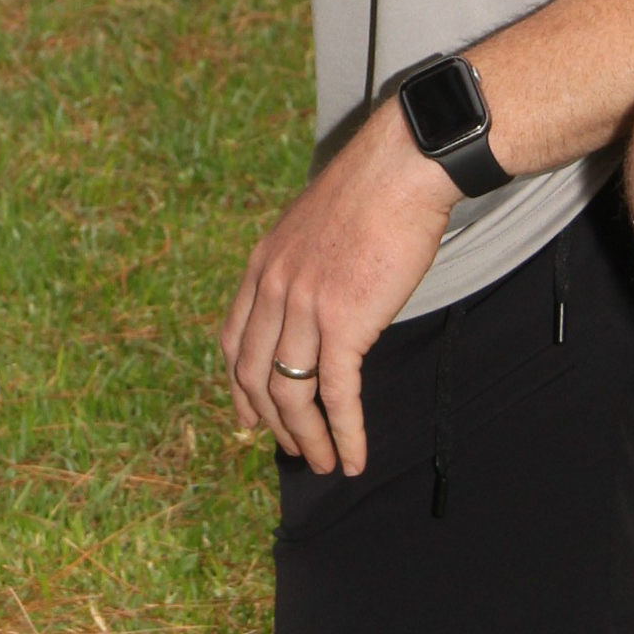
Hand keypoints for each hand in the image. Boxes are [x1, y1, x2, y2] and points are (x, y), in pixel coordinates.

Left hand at [220, 98, 458, 476]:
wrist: (400, 169)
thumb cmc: (371, 194)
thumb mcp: (313, 227)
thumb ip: (302, 267)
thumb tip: (315, 301)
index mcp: (262, 265)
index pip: (232, 342)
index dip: (239, 389)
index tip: (250, 419)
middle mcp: (272, 288)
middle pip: (255, 377)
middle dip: (273, 424)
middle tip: (297, 451)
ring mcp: (304, 307)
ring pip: (292, 395)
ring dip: (308, 439)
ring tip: (328, 464)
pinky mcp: (344, 323)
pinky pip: (338, 396)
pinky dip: (346, 434)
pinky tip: (356, 459)